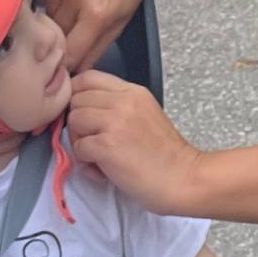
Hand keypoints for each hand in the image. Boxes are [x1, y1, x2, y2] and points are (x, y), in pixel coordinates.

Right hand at [41, 0, 155, 71]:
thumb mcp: (122, 20)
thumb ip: (96, 49)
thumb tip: (75, 71)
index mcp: (97, 13)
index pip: (70, 54)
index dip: (68, 63)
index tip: (68, 65)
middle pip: (56, 36)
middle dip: (64, 41)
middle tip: (75, 34)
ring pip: (48, 16)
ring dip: (58, 19)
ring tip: (77, 7)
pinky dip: (55, 0)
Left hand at [65, 71, 203, 212]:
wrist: (183, 178)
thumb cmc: (165, 154)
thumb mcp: (144, 114)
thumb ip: (118, 105)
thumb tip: (84, 110)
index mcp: (133, 92)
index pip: (87, 78)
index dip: (78, 96)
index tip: (85, 115)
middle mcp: (123, 101)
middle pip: (76, 100)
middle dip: (79, 122)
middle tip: (94, 140)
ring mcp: (115, 122)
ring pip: (73, 121)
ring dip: (80, 141)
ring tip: (99, 155)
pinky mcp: (107, 145)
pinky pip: (77, 147)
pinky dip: (85, 161)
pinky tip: (104, 169)